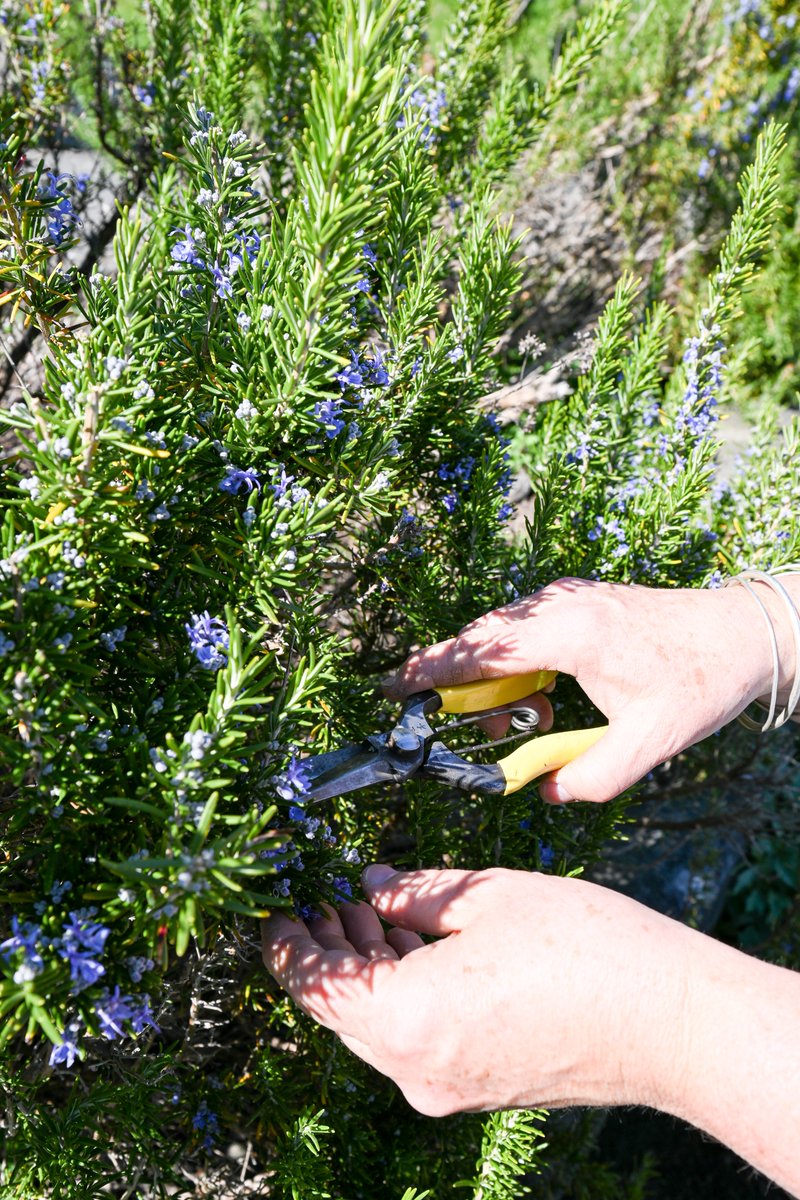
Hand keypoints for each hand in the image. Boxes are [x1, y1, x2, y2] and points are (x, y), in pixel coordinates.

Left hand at [263, 865, 799, 1195]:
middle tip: (330, 897)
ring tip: (373, 910)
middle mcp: (416, 1070)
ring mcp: (447, 1089)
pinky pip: (415, 1042)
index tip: (277, 910)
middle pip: (341, 1011)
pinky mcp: (477, 1088)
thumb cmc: (587, 951)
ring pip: (378, 1028)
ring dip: (367, 971)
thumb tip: (371, 885)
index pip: (314, 986)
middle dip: (329, 951)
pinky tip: (416, 947)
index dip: (288, 945)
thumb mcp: (490, 898)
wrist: (673, 1025)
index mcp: (408, 1021)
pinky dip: (402, 995)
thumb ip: (414, 893)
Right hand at [383, 577, 792, 801]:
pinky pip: (522, 630)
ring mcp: (566, 597)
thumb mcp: (649, 744)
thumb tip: (545, 790)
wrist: (742, 633)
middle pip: (480, 639)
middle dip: (456, 681)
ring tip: (520, 720)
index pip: (480, 649)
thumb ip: (591, 778)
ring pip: (499, 633)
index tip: (391, 686)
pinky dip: (513, 662)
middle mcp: (559, 606)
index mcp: (570, 634)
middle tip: (454, 724)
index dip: (431, 669)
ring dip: (491, 676)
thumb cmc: (699, 682)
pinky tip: (538, 697)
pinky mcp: (575, 601)